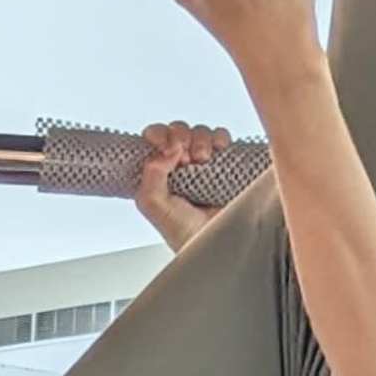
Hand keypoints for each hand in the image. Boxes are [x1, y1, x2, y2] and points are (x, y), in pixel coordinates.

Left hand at [134, 119, 238, 254]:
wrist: (215, 245)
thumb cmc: (185, 233)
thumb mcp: (153, 205)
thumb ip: (150, 175)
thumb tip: (164, 152)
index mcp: (159, 172)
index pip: (154, 139)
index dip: (159, 136)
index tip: (167, 149)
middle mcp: (181, 166)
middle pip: (177, 131)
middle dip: (180, 137)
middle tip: (185, 158)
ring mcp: (203, 164)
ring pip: (199, 132)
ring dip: (200, 139)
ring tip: (203, 160)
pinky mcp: (225, 164)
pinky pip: (222, 138)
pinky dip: (221, 138)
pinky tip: (218, 152)